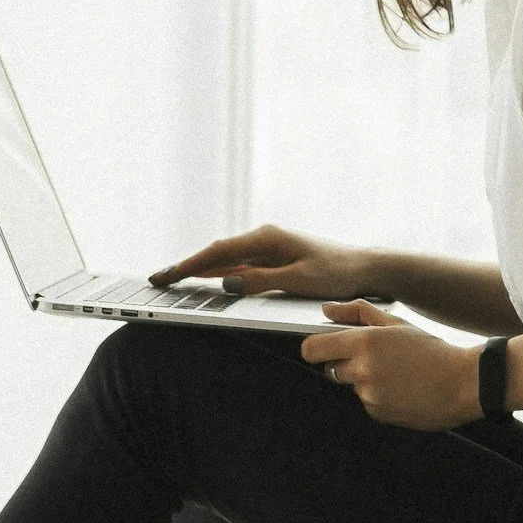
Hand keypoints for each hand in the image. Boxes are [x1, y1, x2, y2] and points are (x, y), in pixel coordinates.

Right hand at [148, 223, 388, 302]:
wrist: (365, 268)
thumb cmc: (337, 273)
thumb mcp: (299, 281)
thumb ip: (262, 282)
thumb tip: (227, 284)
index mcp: (266, 239)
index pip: (217, 253)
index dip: (188, 265)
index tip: (166, 275)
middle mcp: (263, 240)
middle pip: (215, 254)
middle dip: (185, 266)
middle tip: (157, 280)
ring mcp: (267, 249)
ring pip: (225, 260)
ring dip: (199, 270)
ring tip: (172, 281)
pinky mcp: (273, 260)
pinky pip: (238, 267)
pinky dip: (218, 274)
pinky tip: (206, 283)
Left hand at [299, 299, 481, 430]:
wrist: (462, 383)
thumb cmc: (431, 350)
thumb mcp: (396, 324)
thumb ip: (357, 313)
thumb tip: (327, 310)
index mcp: (364, 342)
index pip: (312, 349)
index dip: (314, 349)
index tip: (322, 348)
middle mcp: (362, 369)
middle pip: (330, 369)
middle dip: (344, 363)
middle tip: (375, 358)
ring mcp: (369, 394)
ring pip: (351, 386)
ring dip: (364, 381)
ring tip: (396, 374)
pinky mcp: (378, 413)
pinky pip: (366, 403)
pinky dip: (378, 397)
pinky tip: (401, 390)